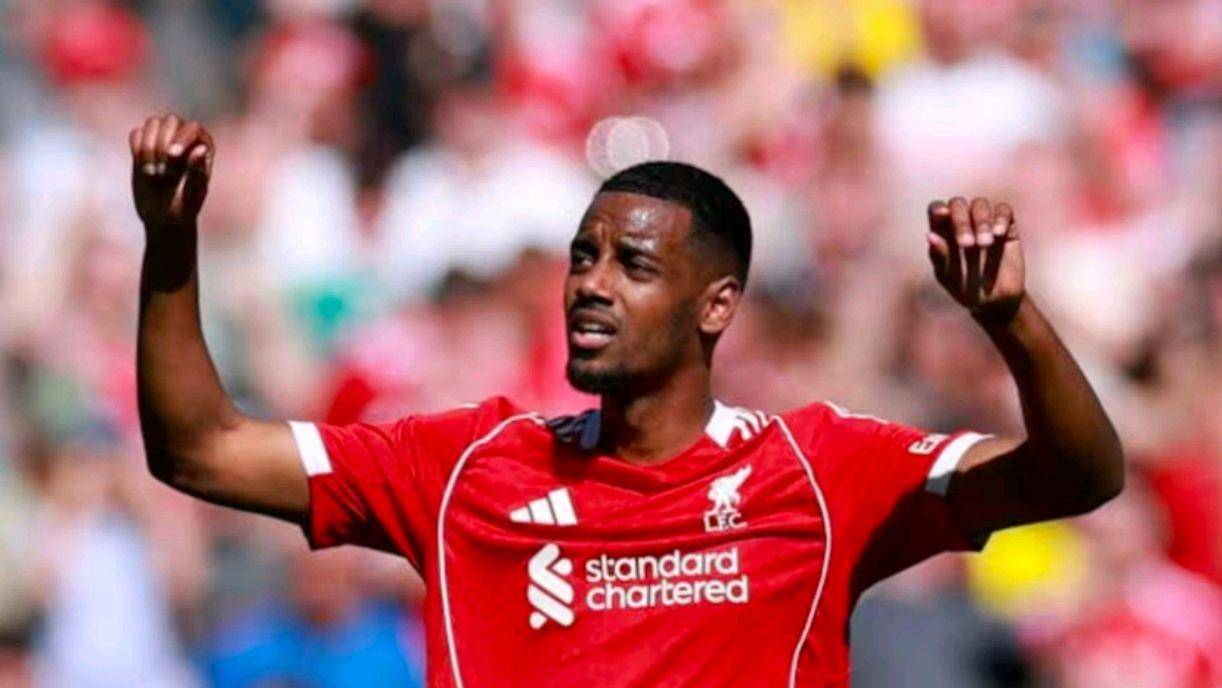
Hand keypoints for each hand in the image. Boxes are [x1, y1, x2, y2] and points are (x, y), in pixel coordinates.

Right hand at [129, 114, 213, 232]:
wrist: (163, 217)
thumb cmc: (184, 207)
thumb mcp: (192, 193)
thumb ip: (197, 171)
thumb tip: (200, 148)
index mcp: (203, 146)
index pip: (193, 127)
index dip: (181, 137)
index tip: (172, 156)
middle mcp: (185, 138)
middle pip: (170, 120)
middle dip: (162, 144)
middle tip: (163, 173)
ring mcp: (163, 139)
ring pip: (152, 123)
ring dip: (148, 148)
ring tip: (153, 174)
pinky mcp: (144, 145)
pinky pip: (136, 134)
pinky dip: (137, 148)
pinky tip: (143, 168)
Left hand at [926, 197, 1025, 323]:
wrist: (995, 301)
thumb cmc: (965, 288)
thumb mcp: (950, 276)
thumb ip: (940, 256)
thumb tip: (929, 235)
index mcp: (943, 232)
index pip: (936, 210)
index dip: (938, 209)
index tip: (942, 215)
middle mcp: (962, 222)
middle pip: (958, 204)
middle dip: (961, 221)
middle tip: (966, 244)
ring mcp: (984, 222)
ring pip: (980, 204)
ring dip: (981, 222)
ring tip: (984, 244)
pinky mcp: (1006, 226)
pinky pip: (1004, 210)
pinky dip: (1000, 218)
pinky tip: (998, 234)